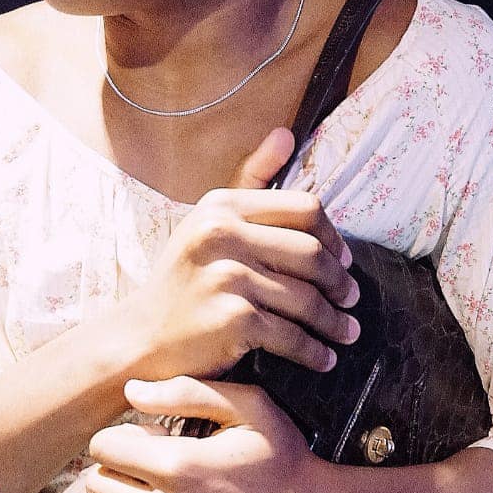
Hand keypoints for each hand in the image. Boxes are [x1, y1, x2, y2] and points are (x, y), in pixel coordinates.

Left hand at [84, 374, 338, 492]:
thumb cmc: (284, 458)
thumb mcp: (249, 407)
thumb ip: (187, 392)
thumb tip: (130, 390)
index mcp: (179, 466)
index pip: (103, 447)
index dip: (122, 436)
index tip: (152, 438)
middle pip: (98, 484)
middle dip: (119, 468)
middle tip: (154, 466)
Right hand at [118, 127, 360, 382]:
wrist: (141, 338)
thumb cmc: (184, 280)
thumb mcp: (208, 222)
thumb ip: (249, 181)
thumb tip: (285, 133)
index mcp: (221, 205)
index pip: (304, 209)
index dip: (333, 237)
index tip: (343, 260)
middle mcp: (221, 234)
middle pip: (312, 254)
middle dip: (340, 283)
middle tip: (351, 299)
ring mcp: (226, 276)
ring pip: (307, 299)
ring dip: (334, 322)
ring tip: (346, 332)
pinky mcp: (232, 318)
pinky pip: (292, 335)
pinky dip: (314, 352)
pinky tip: (323, 358)